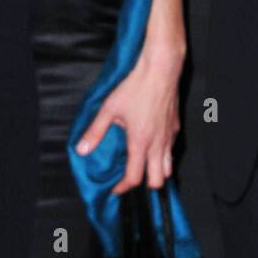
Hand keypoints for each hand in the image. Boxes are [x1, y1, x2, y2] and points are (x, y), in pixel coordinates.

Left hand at [75, 46, 183, 192]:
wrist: (161, 69)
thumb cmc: (136, 87)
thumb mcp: (110, 108)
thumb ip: (96, 131)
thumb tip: (82, 150)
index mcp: (141, 142)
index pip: (135, 177)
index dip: (123, 187)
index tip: (115, 188)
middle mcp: (158, 143)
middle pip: (158, 180)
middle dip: (146, 185)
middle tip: (131, 178)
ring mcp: (169, 135)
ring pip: (169, 166)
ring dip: (157, 171)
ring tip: (144, 165)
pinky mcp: (176, 126)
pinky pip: (172, 148)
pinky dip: (163, 154)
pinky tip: (152, 143)